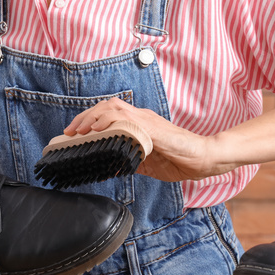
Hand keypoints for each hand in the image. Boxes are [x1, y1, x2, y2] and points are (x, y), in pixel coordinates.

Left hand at [64, 97, 215, 181]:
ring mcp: (146, 120)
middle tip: (70, 131)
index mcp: (140, 123)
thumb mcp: (148, 163)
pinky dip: (109, 123)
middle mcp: (141, 117)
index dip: (90, 119)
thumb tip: (110, 168)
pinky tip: (99, 130)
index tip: (75, 132)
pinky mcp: (151, 127)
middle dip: (85, 116)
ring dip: (93, 117)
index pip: (109, 113)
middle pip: (107, 106)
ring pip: (113, 107)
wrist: (204, 158)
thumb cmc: (180, 160)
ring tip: (80, 130)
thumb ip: (130, 162)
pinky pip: (126, 120)